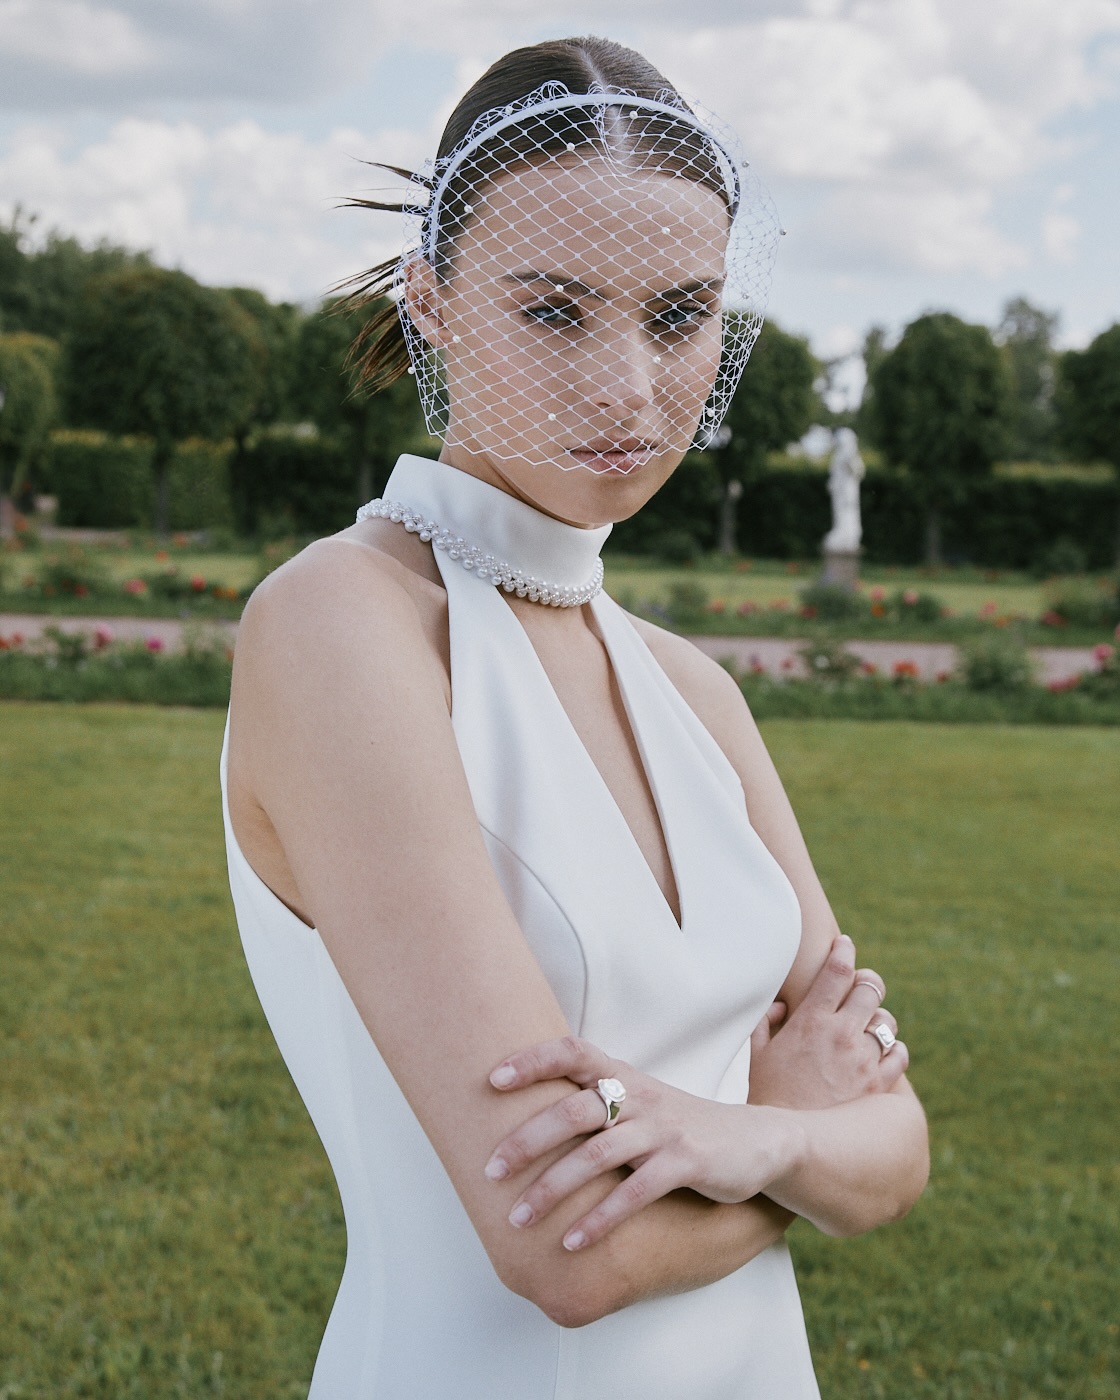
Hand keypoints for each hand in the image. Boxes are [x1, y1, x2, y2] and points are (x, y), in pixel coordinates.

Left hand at [485, 1038, 797, 1251]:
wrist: (759, 1141)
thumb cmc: (680, 1125)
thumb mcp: (640, 1103)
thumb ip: (595, 1103)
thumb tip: (527, 1120)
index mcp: (624, 1077)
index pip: (572, 1051)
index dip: (531, 1059)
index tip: (491, 1079)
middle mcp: (640, 1096)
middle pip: (574, 1109)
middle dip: (526, 1140)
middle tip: (489, 1171)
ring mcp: (664, 1129)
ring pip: (597, 1154)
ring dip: (552, 1188)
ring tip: (518, 1219)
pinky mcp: (686, 1162)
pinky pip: (635, 1192)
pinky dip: (600, 1219)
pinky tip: (572, 1242)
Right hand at [748, 934, 908, 1110]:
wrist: (789, 1141)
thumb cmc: (767, 1096)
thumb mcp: (758, 1054)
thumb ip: (766, 1022)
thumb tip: (782, 1007)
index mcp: (811, 1021)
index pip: (838, 970)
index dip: (844, 951)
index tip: (845, 945)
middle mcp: (842, 1034)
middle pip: (871, 988)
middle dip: (868, 981)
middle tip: (863, 984)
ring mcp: (864, 1060)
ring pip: (886, 1021)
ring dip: (877, 1019)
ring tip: (868, 1025)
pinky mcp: (879, 1086)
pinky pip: (900, 1055)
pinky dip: (894, 1050)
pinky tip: (882, 1053)